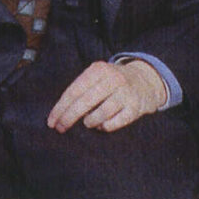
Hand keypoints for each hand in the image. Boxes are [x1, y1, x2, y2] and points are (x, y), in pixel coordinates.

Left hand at [47, 58, 168, 132]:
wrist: (146, 81)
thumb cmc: (113, 82)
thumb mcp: (98, 76)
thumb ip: (81, 88)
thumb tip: (60, 111)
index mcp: (98, 70)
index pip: (74, 90)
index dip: (61, 108)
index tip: (51, 121)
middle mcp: (112, 79)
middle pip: (85, 102)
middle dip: (69, 118)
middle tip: (60, 128)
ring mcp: (125, 93)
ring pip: (100, 114)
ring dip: (90, 122)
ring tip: (87, 123)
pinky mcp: (135, 108)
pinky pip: (115, 123)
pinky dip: (105, 127)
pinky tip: (102, 125)